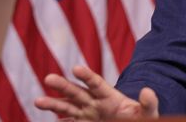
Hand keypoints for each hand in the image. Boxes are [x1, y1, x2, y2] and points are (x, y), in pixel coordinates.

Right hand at [34, 65, 159, 120]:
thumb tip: (148, 91)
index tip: (76, 69)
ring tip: (37, 101)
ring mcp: (87, 114)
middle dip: (63, 85)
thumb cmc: (140, 118)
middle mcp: (94, 102)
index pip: (96, 83)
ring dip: (53, 104)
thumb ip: (148, 103)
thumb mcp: (147, 113)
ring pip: (67, 107)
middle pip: (77, 92)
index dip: (87, 75)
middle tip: (48, 78)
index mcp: (109, 95)